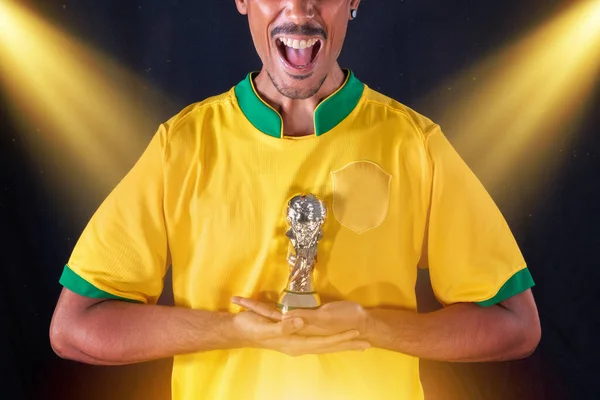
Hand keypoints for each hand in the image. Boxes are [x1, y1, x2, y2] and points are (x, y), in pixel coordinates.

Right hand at [230, 297, 368, 355]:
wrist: (239, 330)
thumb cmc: (251, 327)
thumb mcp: (265, 326)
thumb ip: (283, 326)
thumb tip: (301, 322)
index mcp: (295, 343)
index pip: (323, 343)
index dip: (340, 337)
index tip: (357, 333)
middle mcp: (299, 346)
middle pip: (328, 347)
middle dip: (347, 345)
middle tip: (368, 344)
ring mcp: (297, 343)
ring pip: (325, 345)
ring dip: (342, 344)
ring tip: (359, 344)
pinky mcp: (295, 337)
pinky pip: (318, 341)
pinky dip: (331, 341)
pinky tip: (336, 340)